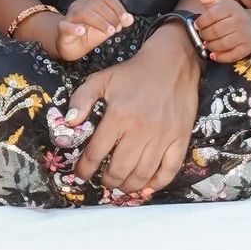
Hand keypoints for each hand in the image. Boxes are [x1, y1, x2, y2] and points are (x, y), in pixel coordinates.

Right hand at [55, 0, 131, 62]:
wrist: (71, 46)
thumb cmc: (90, 33)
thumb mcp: (108, 27)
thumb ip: (119, 21)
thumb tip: (130, 18)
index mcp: (91, 0)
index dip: (117, 7)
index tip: (125, 19)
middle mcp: (79, 4)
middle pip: (96, 4)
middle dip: (110, 16)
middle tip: (116, 29)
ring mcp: (69, 16)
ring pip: (83, 13)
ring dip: (99, 22)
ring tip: (109, 32)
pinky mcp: (62, 29)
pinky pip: (65, 26)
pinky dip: (74, 28)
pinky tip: (82, 31)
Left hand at [63, 21, 200, 198]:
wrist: (173, 62)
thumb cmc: (134, 73)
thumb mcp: (101, 79)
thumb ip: (81, 100)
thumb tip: (69, 124)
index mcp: (118, 116)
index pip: (96, 153)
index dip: (85, 169)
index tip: (81, 175)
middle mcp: (140, 130)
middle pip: (120, 169)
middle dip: (107, 181)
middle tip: (103, 182)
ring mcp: (163, 136)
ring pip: (143, 174)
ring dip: (129, 187)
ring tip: (121, 187)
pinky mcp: (181, 138)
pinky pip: (170, 169)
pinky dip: (158, 183)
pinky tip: (147, 186)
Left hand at [186, 0, 250, 60]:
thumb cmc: (231, 15)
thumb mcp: (220, 5)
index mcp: (232, 8)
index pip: (212, 15)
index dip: (201, 22)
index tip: (196, 25)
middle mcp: (241, 20)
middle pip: (216, 31)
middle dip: (205, 35)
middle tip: (202, 36)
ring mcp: (245, 35)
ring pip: (222, 44)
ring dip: (211, 46)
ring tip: (207, 44)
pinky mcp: (247, 48)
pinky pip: (231, 55)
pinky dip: (220, 57)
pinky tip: (214, 55)